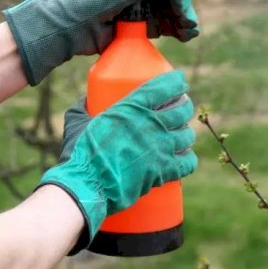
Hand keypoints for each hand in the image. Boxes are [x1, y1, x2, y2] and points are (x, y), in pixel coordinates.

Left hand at [3, 0, 198, 85]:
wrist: (68, 31)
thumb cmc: (87, 2)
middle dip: (181, 1)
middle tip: (187, 13)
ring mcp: (138, 8)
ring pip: (168, 10)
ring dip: (182, 17)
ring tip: (189, 27)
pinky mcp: (138, 28)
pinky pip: (162, 27)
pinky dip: (176, 29)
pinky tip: (185, 33)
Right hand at [37, 70, 197, 251]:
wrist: (87, 186)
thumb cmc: (82, 154)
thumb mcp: (79, 122)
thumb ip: (83, 108)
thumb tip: (86, 101)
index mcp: (133, 107)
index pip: (166, 86)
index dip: (178, 82)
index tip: (180, 83)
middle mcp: (152, 124)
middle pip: (183, 109)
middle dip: (184, 107)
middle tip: (180, 110)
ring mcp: (161, 148)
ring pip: (188, 135)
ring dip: (185, 134)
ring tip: (180, 135)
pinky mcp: (164, 170)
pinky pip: (189, 162)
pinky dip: (188, 159)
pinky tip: (183, 158)